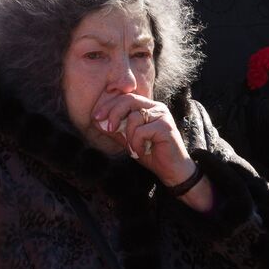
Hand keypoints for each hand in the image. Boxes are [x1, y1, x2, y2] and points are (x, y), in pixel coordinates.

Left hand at [92, 92, 213, 210]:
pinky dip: (137, 143)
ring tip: (133, 148)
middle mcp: (156, 107)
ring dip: (128, 136)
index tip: (96, 117)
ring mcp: (162, 115)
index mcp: (148, 107)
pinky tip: (141, 151)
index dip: (109, 106)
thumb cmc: (151, 154)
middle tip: (108, 129)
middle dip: (114, 114)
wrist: (172, 170)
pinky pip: (141, 131)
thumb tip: (98, 122)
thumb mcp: (129, 140)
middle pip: (129, 100)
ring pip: (134, 117)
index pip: (126, 98)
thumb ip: (116, 130)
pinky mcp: (165, 126)